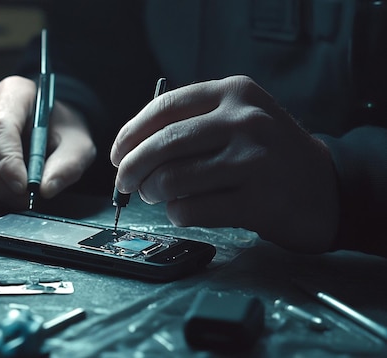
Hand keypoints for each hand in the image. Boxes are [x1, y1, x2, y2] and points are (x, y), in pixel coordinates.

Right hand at [0, 76, 95, 207]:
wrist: (58, 128)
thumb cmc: (65, 130)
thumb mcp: (79, 146)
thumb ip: (68, 166)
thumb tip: (45, 188)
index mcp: (17, 91)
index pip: (1, 126)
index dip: (8, 159)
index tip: (22, 186)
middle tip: (22, 197)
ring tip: (20, 196)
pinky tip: (10, 189)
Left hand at [110, 75, 338, 252]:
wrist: (328, 189)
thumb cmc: (270, 154)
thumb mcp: (241, 118)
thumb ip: (193, 123)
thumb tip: (131, 147)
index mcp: (235, 93)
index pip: (164, 107)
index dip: (131, 133)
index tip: (118, 153)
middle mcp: (246, 121)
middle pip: (162, 145)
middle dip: (131, 168)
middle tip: (124, 183)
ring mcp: (254, 162)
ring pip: (171, 179)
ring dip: (152, 192)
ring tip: (156, 196)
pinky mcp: (257, 202)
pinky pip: (191, 210)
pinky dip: (176, 213)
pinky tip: (182, 210)